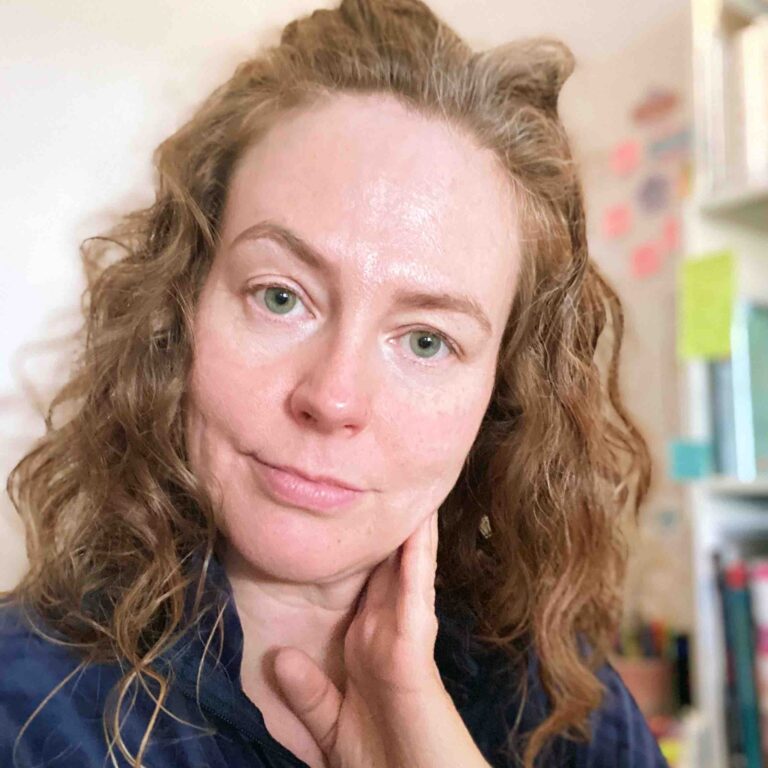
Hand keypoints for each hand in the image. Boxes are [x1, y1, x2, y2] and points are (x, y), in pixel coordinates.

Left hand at [272, 511, 490, 767]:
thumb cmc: (382, 766)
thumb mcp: (330, 729)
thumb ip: (308, 693)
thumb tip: (281, 655)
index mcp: (367, 648)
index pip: (364, 587)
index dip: (360, 551)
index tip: (349, 517)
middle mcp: (386, 634)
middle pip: (387, 568)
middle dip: (386, 529)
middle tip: (383, 482)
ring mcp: (403, 638)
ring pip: (406, 571)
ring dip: (409, 530)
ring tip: (409, 486)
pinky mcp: (414, 650)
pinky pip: (414, 596)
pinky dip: (418, 560)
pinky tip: (418, 528)